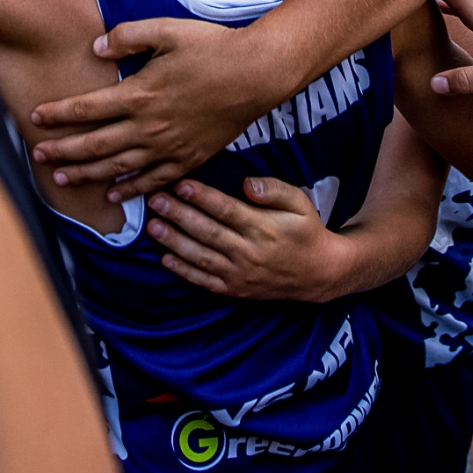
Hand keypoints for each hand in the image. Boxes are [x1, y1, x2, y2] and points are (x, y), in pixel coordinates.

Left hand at [29, 17, 281, 201]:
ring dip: (87, 174)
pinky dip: (130, 190)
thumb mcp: (166, 29)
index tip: (34, 117)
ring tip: (63, 179)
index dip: (57, 115)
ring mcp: (169, 146)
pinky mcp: (189, 158)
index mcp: (139, 94)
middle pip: (95, 145)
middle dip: (63, 150)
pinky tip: (114, 195)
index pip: (86, 109)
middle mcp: (149, 126)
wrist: (257, 74)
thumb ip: (126, 37)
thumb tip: (94, 49)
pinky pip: (153, 180)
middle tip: (37, 156)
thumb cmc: (212, 47)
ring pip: (118, 167)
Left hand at [145, 177, 350, 300]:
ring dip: (174, 242)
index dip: (201, 197)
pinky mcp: (235, 289)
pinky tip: (165, 259)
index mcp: (262, 228)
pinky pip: (205, 281)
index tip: (180, 184)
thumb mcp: (299, 202)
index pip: (226, 210)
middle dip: (178, 215)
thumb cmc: (306, 231)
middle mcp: (248, 252)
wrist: (320, 273)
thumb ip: (274, 189)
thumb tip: (246, 184)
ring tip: (152, 226)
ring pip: (201, 257)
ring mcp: (239, 274)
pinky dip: (184, 271)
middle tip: (155, 201)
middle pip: (207, 232)